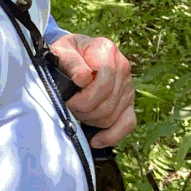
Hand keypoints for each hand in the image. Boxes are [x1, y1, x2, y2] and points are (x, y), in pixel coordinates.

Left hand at [49, 32, 136, 146]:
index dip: (85, 97)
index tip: (67, 100)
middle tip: (68, 108)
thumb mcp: (61, 50)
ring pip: (112, 115)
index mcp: (107, 51)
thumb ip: (70, 61)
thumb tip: (82, 79)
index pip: (105, 81)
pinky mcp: (129, 102)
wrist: (75, 53)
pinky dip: (112, 135)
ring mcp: (128, 86)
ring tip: (76, 114)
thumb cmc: (66, 53)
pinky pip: (128, 123)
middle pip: (108, 101)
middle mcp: (122, 67)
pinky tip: (95, 140)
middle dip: (85, 111)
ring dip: (91, 121)